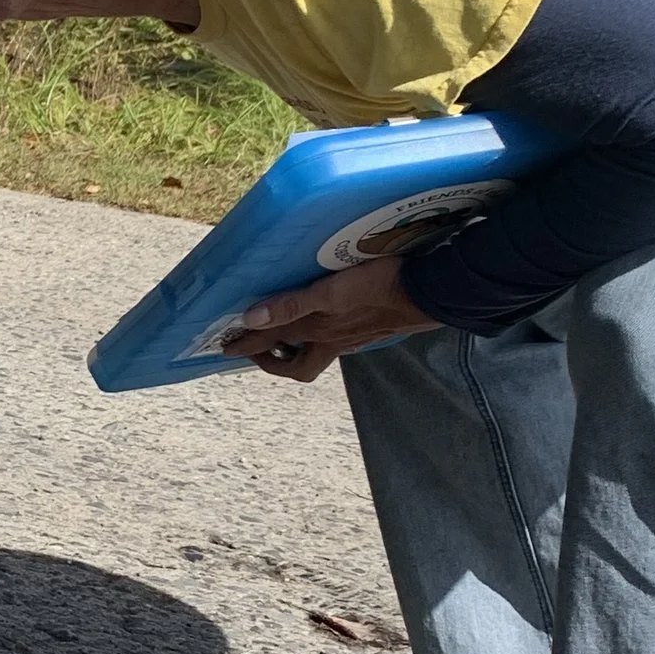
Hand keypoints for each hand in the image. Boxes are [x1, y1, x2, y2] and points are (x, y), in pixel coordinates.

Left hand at [222, 256, 437, 381]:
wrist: (431, 293)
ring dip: (297, 349)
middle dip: (273, 362)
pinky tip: (325, 321)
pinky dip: (323, 338)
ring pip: (317, 354)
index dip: (245, 345)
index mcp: (319, 331)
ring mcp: (353, 339)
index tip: (224, 348)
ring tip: (285, 335)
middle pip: (297, 366)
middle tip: (256, 350)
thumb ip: (291, 305)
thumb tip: (251, 320)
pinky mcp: (370, 330)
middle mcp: (333, 341)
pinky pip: (337, 343)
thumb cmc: (380, 287)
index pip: (270, 342)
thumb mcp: (330, 292)